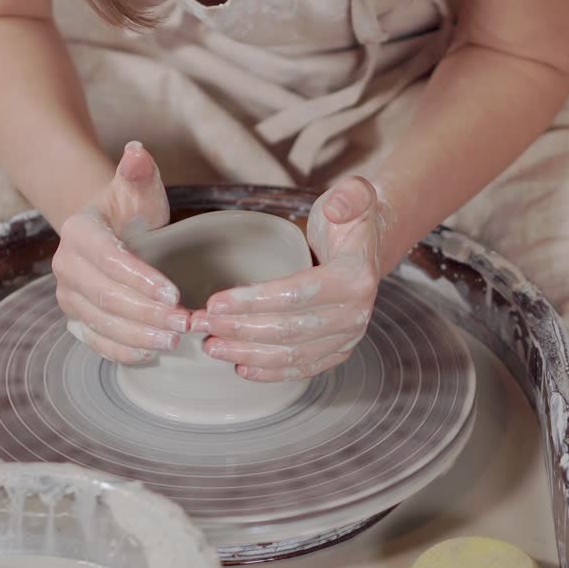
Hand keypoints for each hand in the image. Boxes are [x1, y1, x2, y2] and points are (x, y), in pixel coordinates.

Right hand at [53, 141, 188, 362]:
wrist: (111, 232)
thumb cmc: (130, 210)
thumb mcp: (138, 188)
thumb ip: (139, 173)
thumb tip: (137, 152)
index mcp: (79, 231)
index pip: (108, 259)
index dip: (139, 278)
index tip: (174, 293)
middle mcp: (65, 266)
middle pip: (105, 297)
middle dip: (146, 313)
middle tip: (185, 323)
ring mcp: (68, 296)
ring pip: (100, 322)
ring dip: (139, 336)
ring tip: (175, 339)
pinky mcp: (77, 320)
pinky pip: (95, 341)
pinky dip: (121, 351)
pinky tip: (150, 354)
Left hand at [193, 177, 386, 381]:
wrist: (366, 251)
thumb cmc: (348, 222)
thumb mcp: (354, 196)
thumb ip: (349, 196)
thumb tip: (337, 208)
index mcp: (356, 278)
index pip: (297, 294)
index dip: (253, 300)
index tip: (215, 301)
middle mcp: (356, 314)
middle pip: (290, 329)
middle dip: (240, 329)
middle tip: (201, 324)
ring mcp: (348, 338)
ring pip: (291, 354)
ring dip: (247, 353)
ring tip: (211, 345)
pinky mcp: (338, 352)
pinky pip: (302, 368)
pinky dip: (270, 372)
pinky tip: (240, 367)